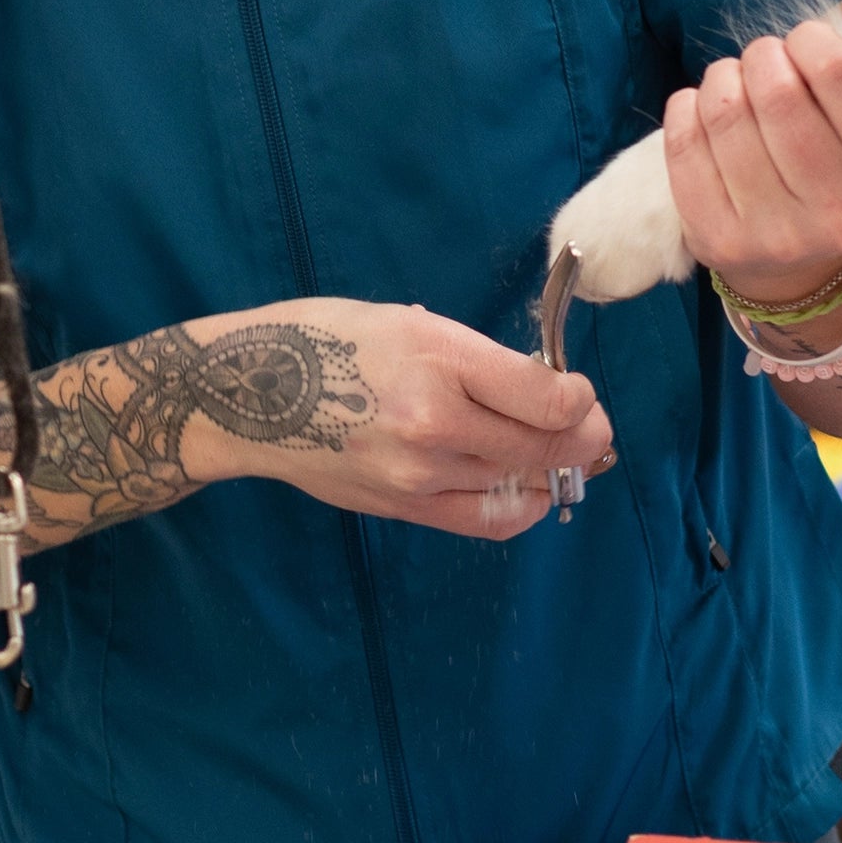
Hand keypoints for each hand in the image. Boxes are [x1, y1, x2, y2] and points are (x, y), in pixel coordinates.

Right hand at [180, 297, 613, 540]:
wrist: (249, 396)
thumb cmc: (325, 337)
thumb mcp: (406, 322)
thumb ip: (474, 357)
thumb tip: (537, 386)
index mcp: (438, 358)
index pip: (546, 397)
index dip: (579, 398)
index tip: (578, 392)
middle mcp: (435, 422)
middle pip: (544, 446)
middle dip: (582, 437)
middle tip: (592, 428)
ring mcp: (420, 473)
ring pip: (520, 483)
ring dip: (551, 469)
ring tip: (557, 452)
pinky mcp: (405, 507)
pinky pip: (485, 520)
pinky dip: (519, 505)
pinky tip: (525, 488)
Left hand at [663, 0, 841, 305]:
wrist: (814, 265)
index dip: (812, 39)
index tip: (807, 42)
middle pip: (777, 92)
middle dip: (762, 55)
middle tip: (765, 59)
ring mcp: (776, 234)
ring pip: (725, 113)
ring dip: (723, 78)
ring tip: (736, 83)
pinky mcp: (717, 240)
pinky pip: (683, 145)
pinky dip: (687, 108)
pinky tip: (704, 108)